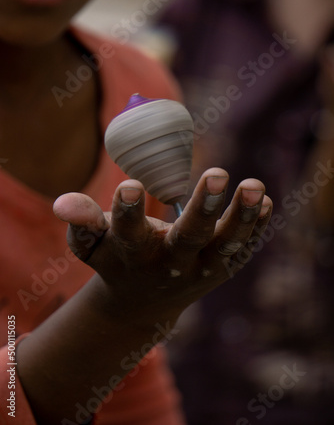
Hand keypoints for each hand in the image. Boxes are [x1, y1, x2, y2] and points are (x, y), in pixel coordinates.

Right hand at [53, 168, 271, 324]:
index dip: (127, 212)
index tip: (131, 186)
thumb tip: (63, 203)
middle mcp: (170, 265)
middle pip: (188, 239)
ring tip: (254, 186)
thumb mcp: (92, 246)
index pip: (128, 233)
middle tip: (217, 173)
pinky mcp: (222, 268)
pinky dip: (255, 229)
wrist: (144, 302)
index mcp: (133, 255)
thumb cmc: (116, 261)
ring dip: (241, 218)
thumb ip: (81, 223)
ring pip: (226, 246)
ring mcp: (201, 270)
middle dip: (203, 209)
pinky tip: (264, 203)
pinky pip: (243, 249)